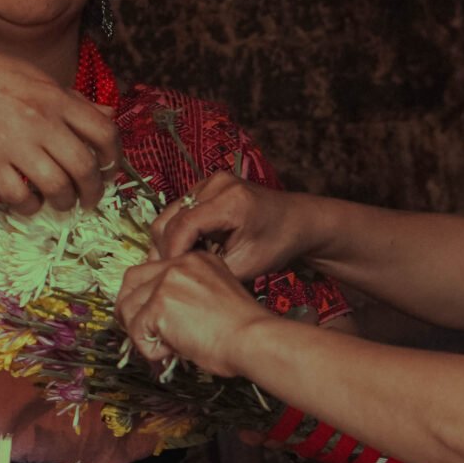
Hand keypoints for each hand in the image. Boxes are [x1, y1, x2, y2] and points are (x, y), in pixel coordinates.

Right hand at [0, 35, 119, 213]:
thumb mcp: (37, 77)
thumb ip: (74, 100)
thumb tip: (110, 114)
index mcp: (57, 98)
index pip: (105, 132)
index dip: (114, 157)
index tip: (109, 169)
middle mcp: (42, 121)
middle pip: (85, 168)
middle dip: (94, 191)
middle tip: (90, 199)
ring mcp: (15, 143)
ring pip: (57, 188)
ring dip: (65, 203)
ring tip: (61, 203)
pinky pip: (20, 197)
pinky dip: (30, 206)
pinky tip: (29, 201)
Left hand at [116, 250, 270, 377]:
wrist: (254, 339)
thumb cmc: (244, 329)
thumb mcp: (216, 298)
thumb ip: (188, 297)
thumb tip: (161, 317)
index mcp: (195, 259)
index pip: (152, 270)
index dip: (145, 296)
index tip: (150, 317)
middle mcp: (179, 264)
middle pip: (131, 281)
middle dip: (129, 309)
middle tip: (140, 333)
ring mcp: (167, 283)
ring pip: (127, 307)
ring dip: (139, 332)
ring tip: (162, 348)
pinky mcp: (159, 305)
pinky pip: (136, 331)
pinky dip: (148, 349)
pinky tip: (169, 353)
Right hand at [147, 171, 308, 280]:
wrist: (297, 221)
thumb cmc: (279, 242)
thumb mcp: (247, 266)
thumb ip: (210, 272)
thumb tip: (177, 280)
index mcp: (230, 200)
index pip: (183, 226)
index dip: (172, 255)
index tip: (169, 278)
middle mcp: (216, 184)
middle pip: (169, 219)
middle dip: (166, 250)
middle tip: (172, 276)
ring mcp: (210, 182)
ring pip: (169, 215)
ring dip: (170, 242)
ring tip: (183, 265)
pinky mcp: (206, 187)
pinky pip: (178, 211)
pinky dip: (179, 233)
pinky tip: (192, 251)